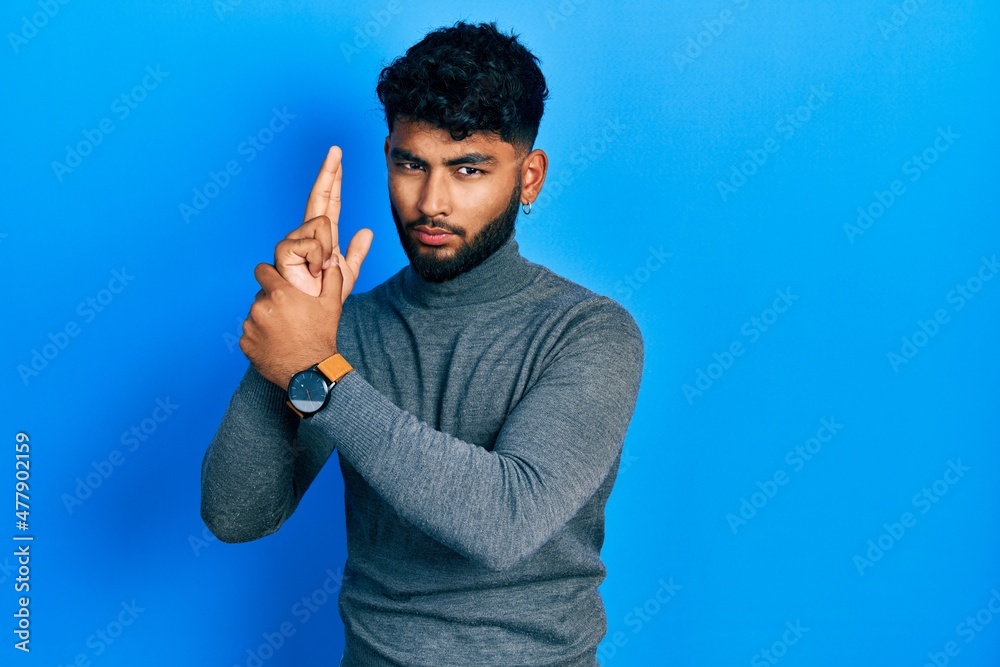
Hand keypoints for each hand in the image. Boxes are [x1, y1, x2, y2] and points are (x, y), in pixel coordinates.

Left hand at [240, 257, 344, 387]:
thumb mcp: (332, 306)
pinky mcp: (245, 343)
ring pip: (255, 315)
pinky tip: (276, 344)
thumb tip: (333, 262)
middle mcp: (261, 307)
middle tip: (289, 316)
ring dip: (266, 320)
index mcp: (280, 293)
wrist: (309, 372)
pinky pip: (250, 334)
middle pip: (261, 295)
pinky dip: (260, 337)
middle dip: (272, 302)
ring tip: (284, 333)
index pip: (262, 270)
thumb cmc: (321, 338)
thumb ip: (332, 279)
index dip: (270, 274)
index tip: (277, 283)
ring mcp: (251, 326)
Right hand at [274, 146, 373, 298]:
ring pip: (322, 224)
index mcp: (322, 235)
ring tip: (321, 270)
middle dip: (328, 172)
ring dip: (328, 250)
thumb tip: (367, 231)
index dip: (333, 179)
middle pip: (318, 196)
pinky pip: (313, 241)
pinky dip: (319, 258)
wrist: (312, 313)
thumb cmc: (325, 296)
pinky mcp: (284, 250)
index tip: (338, 156)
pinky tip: (312, 271)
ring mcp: (293, 240)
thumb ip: (357, 252)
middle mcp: (305, 233)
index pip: (329, 201)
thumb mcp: (347, 273)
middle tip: (336, 148)